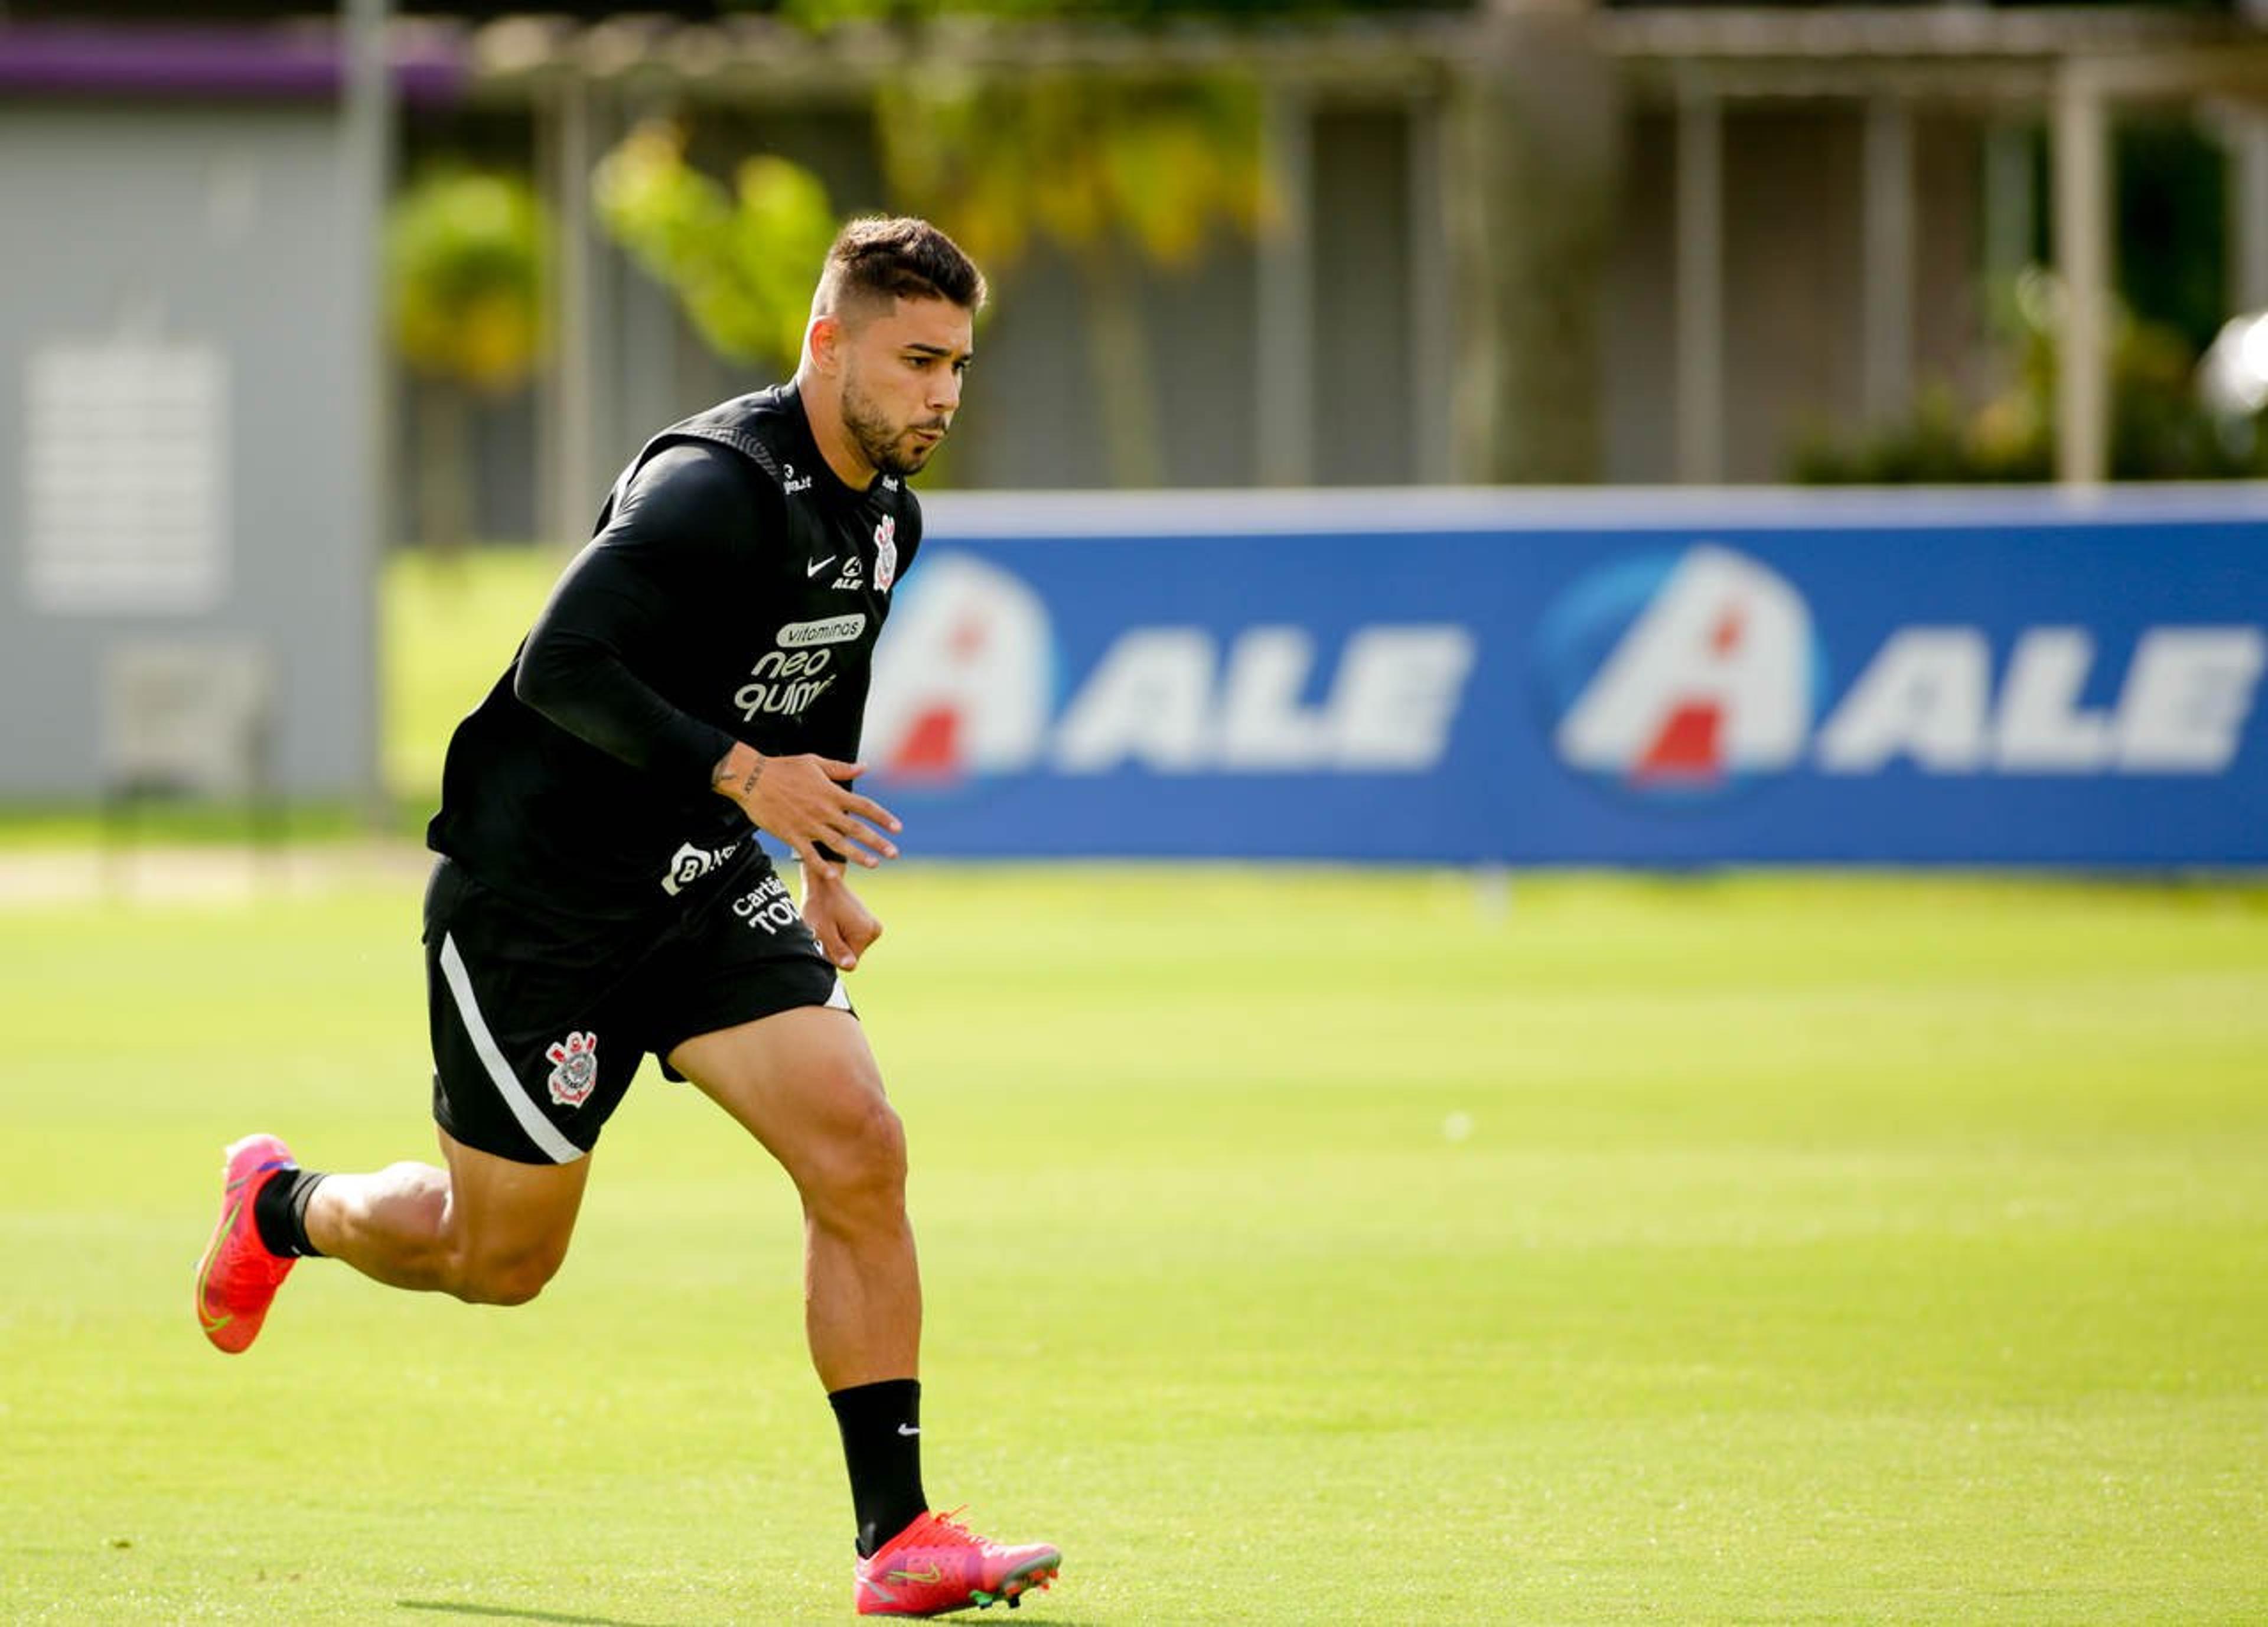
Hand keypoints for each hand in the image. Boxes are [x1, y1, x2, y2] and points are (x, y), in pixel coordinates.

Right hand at [713, 743, 900, 878]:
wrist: (752, 779)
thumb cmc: (784, 768)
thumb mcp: (814, 762)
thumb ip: (840, 768)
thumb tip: (864, 766)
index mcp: (831, 792)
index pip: (864, 806)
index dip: (882, 817)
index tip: (897, 828)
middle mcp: (824, 811)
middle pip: (856, 829)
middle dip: (877, 842)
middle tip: (894, 853)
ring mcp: (808, 825)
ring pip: (838, 844)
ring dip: (857, 855)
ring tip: (874, 864)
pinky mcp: (792, 836)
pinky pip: (810, 855)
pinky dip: (822, 866)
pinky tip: (835, 875)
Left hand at [801, 867, 882, 970]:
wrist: (824, 882)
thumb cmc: (819, 905)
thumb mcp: (823, 930)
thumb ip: (837, 950)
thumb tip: (851, 967)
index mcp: (866, 933)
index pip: (848, 962)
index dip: (832, 954)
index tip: (825, 936)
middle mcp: (875, 931)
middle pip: (851, 955)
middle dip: (835, 947)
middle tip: (826, 928)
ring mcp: (873, 927)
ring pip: (851, 948)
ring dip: (838, 941)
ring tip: (830, 923)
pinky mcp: (869, 925)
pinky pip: (853, 940)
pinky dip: (842, 935)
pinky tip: (835, 922)